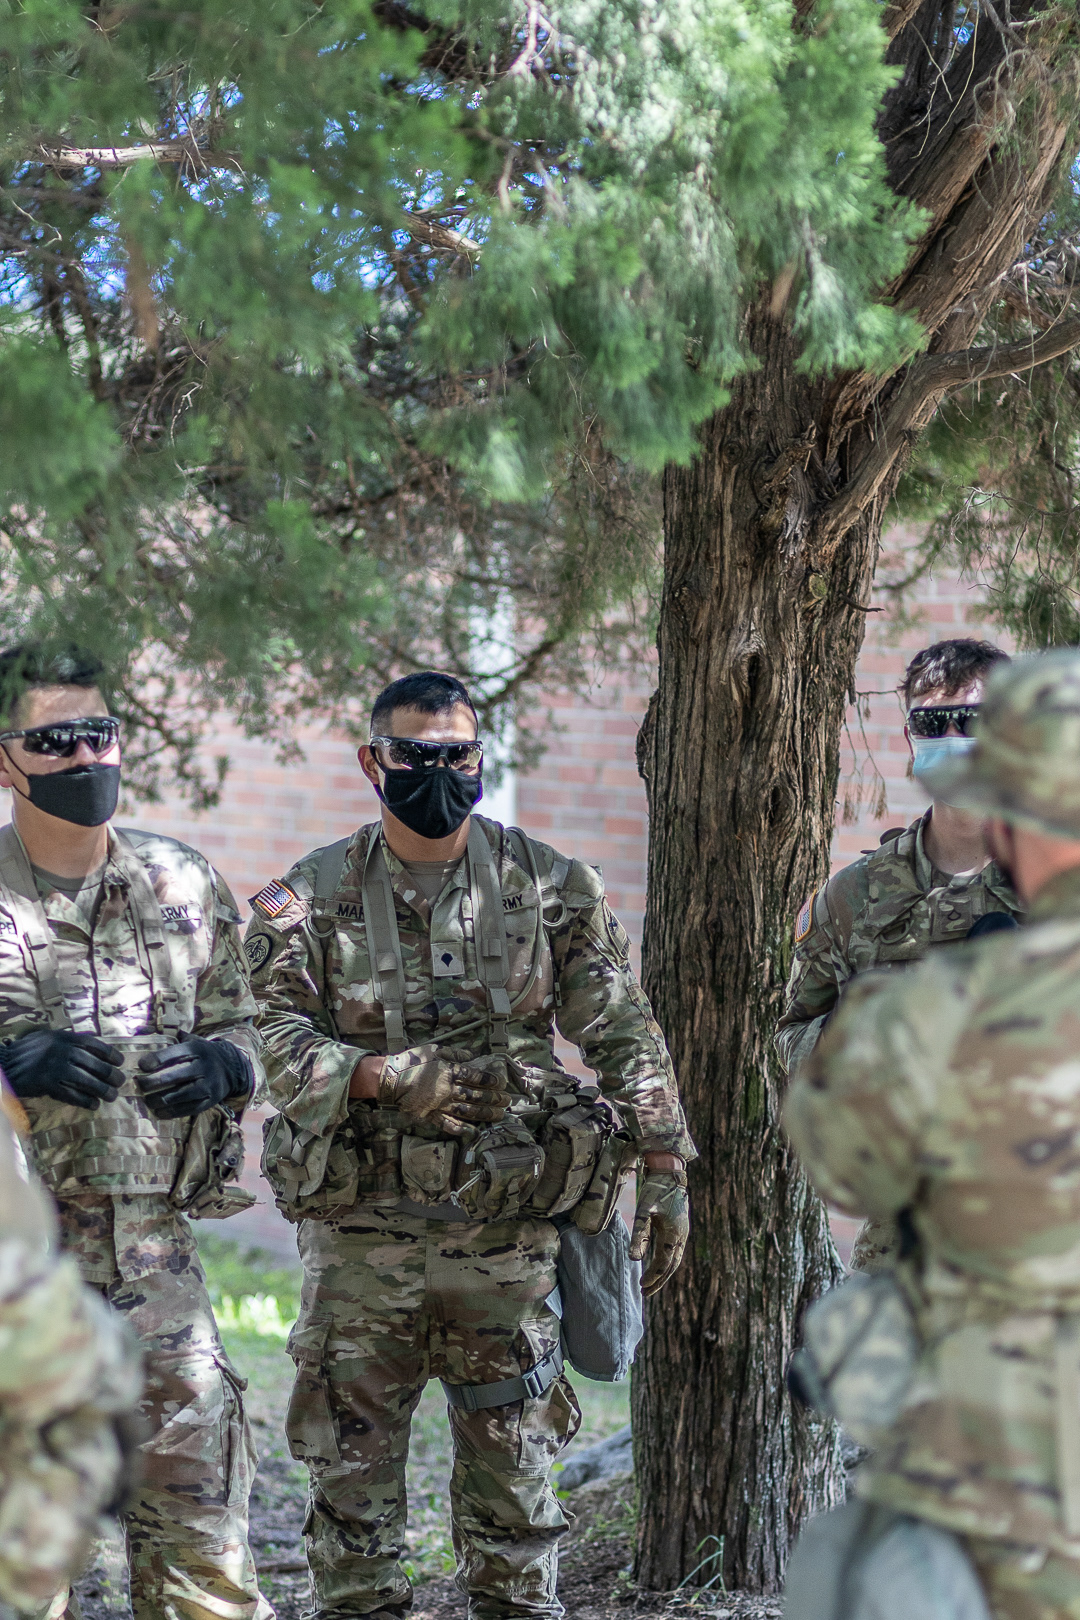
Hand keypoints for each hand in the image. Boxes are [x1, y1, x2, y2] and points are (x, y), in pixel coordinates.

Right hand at [2, 1029, 123, 1109]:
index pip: (93, 1044)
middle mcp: (61, 1050)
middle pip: (94, 1063)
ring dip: (102, 1090)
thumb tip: (93, 1049)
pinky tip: (93, 1105)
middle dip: (110, 1074)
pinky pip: (71, 1094)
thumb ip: (68, 1042)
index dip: (109, 1053)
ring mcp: (54, 1067)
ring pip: (86, 1080)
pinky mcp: (46, 1083)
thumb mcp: (48, 1038)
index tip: (120, 1061)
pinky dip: (84, 1100)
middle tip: (120, 1082)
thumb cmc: (28, 1052)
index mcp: (63, 1037)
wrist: (5, 1065)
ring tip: (111, 1096)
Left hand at [137, 1037, 251, 1119]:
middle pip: (175, 1076)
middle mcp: (204, 1066)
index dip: (156, 1059)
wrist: (233, 1068)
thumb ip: (173, 1038)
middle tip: (139, 1085)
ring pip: (180, 1095)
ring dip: (159, 1100)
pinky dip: (172, 1112)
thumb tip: (145, 1030)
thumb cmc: (204, 1054)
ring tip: (147, 1101)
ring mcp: (208, 1085)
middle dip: (152, 1082)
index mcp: (198, 1049)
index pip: (174, 1053)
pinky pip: (189, 1109)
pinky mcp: (211, 1100)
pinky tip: (159, 1112)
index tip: (141, 1065)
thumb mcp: (194, 1041)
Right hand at [378, 1044, 509, 1133]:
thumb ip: (454, 1053)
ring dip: (485, 1114)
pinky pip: (447, 1124)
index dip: (491, 1080)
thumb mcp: (433, 1050)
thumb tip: (471, 1056)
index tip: (502, 1083)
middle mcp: (447, 1089)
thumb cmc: (411, 1061)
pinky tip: (474, 1132)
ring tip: (499, 1116)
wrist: (389, 1078)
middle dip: (494, 1099)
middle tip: (507, 1101)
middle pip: (476, 1095)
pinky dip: (461, 1129)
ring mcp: (439, 1104)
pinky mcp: (429, 1115)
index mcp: (449, 1071)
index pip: (476, 1077)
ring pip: (467, 1111)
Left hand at [630, 1169, 688, 1296]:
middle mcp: (681, 1235)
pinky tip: (657, 1264)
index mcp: (673, 1233)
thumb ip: (639, 1235)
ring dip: (663, 1273)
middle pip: (672, 1265)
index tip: (642, 1286)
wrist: (670, 1172)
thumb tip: (634, 1259)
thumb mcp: (643, 1211)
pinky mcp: (680, 1227)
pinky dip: (667, 1262)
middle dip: (659, 1280)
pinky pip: (675, 1250)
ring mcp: (683, 1231)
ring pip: (675, 1259)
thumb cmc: (655, 1190)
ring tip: (650, 1283)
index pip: (664, 1263)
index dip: (653, 1277)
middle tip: (645, 1292)